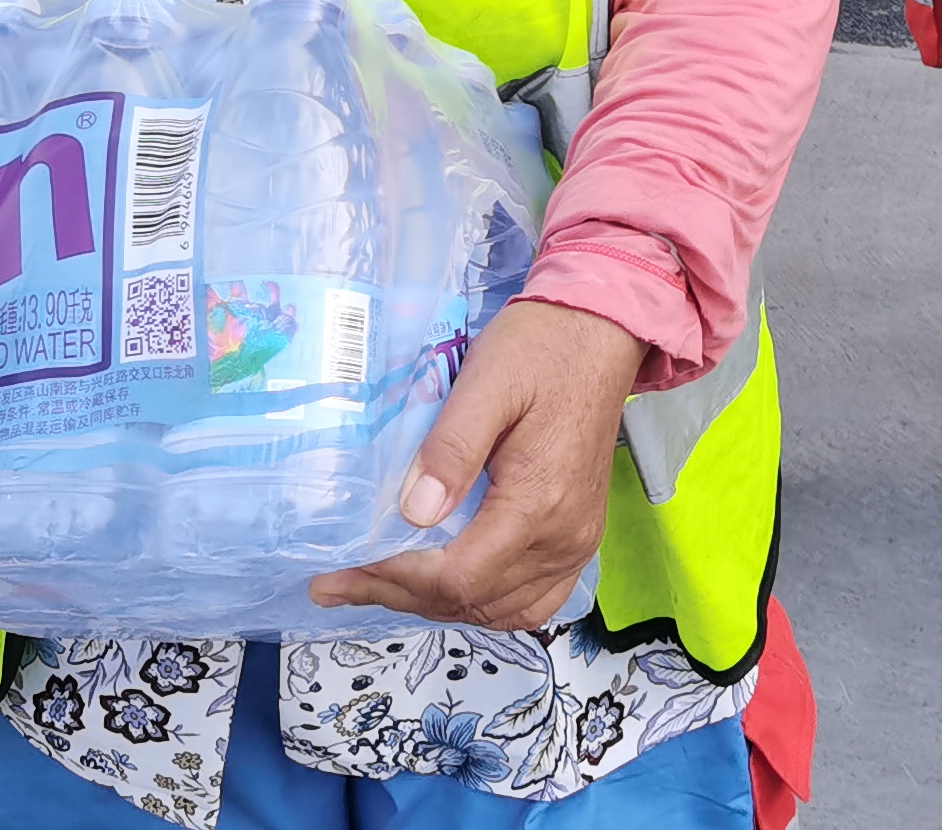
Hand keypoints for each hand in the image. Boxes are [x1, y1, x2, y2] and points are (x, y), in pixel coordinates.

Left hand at [308, 298, 642, 629]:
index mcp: (538, 502)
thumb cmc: (542, 348)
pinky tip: (452, 589)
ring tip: (383, 585)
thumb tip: (413, 513)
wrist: (600, 333)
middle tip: (341, 583)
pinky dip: (487, 604)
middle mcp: (563, 536)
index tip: (347, 568)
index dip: (398, 579)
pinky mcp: (580, 535)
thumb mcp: (488, 382)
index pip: (458, 577)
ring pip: (501, 610)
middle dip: (401, 596)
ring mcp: (577, 542)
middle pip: (473, 601)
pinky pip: (534, 600)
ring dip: (439, 605)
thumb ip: (452, 449)